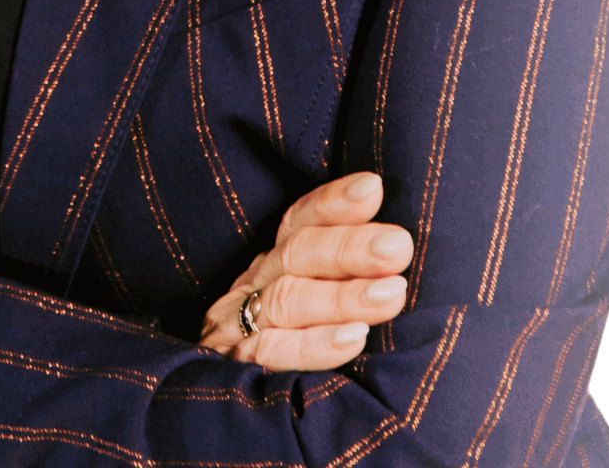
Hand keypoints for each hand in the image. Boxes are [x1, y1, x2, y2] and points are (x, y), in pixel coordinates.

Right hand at [197, 172, 412, 372]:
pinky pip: (272, 353)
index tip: (373, 188)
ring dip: (343, 296)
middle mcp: (255, 286)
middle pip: (298, 254)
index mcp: (274, 263)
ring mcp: (240, 327)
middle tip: (398, 246)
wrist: (207, 420)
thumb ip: (339, 275)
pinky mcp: (235, 369)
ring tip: (391, 294)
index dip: (334, 203)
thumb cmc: (287, 348)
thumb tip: (401, 247)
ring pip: (288, 300)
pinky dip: (315, 344)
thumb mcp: (307, 300)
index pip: (300, 222)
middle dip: (350, 247)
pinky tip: (354, 340)